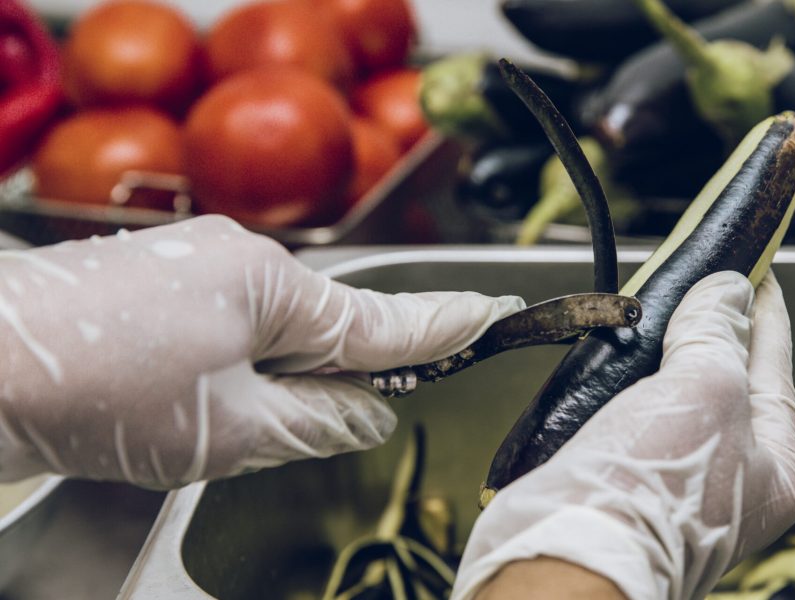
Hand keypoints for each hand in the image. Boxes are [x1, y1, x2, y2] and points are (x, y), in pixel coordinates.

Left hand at [0, 215, 523, 488]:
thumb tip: (368, 413)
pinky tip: (183, 401)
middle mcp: (239, 259)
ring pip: (268, 332)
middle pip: (323, 328)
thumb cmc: (98, 388)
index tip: (495, 315)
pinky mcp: (155, 283)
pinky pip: (225, 325)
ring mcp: (193, 264)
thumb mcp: (231, 430)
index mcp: (272, 283)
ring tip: (205, 425)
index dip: (447, 327)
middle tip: (290, 430)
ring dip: (262, 381)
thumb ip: (318, 421)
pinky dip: (226, 368)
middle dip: (322, 381)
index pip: (384, 319)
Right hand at [453, 271, 794, 599]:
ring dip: (663, 351)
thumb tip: (729, 293)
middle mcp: (728, 481)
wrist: (567, 550)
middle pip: (726, 383)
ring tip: (660, 302)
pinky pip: (632, 415)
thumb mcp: (706, 391)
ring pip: (674, 397)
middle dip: (713, 328)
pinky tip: (616, 351)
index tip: (756, 271)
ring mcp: (673, 483)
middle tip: (706, 277)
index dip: (764, 314)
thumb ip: (719, 336)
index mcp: (772, 468)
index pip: (776, 371)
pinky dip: (625, 381)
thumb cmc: (653, 490)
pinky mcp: (621, 480)